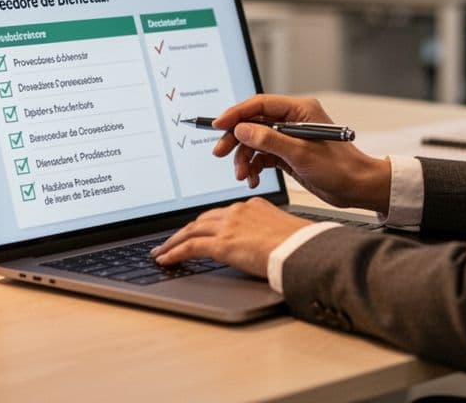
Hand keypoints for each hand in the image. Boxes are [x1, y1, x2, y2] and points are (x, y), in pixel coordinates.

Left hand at [151, 197, 310, 276]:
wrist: (303, 249)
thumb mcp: (282, 232)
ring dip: (173, 242)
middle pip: (202, 220)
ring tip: (161, 252)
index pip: (220, 214)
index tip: (195, 230)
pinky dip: (174, 253)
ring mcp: (228, 226)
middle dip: (184, 231)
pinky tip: (165, 260)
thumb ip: (266, 234)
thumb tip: (263, 246)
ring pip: (191, 231)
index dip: (204, 224)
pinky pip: (190, 247)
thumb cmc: (301, 244)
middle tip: (170, 241)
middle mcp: (237, 211)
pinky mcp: (222, 243)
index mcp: (253, 206)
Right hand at [212, 95, 390, 213]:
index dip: (236, 114)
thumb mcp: (301, 154)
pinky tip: (253, 179)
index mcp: (299, 110)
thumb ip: (269, 139)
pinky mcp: (288, 153)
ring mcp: (289, 137)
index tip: (218, 125)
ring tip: (243, 175)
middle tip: (220, 153)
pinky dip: (254, 167)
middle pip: (253, 123)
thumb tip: (243, 129)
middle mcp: (292, 120)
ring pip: (255, 142)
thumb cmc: (340, 167)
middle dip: (236, 139)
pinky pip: (262, 156)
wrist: (357, 187)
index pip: (259, 105)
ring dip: (245, 158)